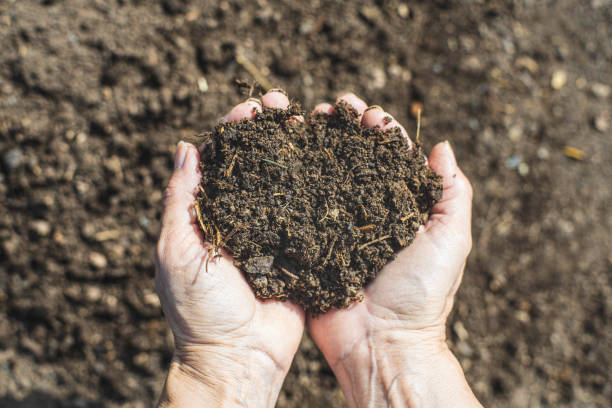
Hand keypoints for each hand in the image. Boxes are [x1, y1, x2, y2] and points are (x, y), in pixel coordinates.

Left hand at [155, 90, 304, 406]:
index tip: (252, 108)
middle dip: (271, 130)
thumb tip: (187, 147)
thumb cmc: (200, 310)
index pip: (225, 161)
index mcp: (212, 215)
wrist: (240, 357)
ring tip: (312, 121)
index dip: (237, 130)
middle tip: (285, 106)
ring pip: (291, 180)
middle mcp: (247, 218)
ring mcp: (277, 232)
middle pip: (261, 163)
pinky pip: (315, 212)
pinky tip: (336, 160)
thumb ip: (180, 201)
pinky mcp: (303, 249)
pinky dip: (324, 183)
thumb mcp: (177, 252)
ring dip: (300, 148)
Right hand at [308, 94, 480, 406]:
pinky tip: (278, 158)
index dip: (377, 128)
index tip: (364, 111)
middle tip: (326, 108)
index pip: (388, 155)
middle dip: (338, 128)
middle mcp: (365, 210)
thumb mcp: (451, 239)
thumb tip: (442, 146)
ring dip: (311, 145)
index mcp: (399, 205)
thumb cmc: (422, 293)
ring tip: (299, 120)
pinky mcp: (309, 243)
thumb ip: (451, 193)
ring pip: (320, 175)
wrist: (383, 343)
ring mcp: (333, 225)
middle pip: (349, 158)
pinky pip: (296, 207)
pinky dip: (288, 181)